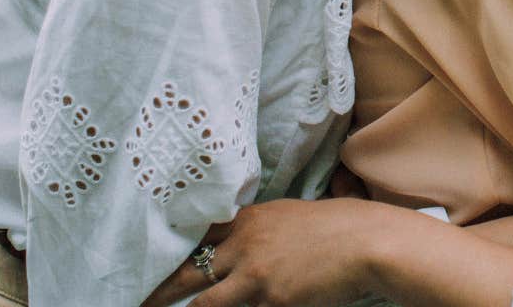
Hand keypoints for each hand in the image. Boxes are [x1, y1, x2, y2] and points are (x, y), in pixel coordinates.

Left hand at [140, 199, 385, 306]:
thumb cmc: (347, 226)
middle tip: (140, 301)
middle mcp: (245, 244)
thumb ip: (270, 228)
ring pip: (206, 303)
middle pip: (188, 272)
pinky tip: (252, 306)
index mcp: (252, 218)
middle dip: (160, 291)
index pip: (199, 236)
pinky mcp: (271, 301)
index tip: (155, 263)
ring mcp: (255, 275)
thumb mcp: (299, 216)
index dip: (175, 251)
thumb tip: (254, 242)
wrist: (372, 243)